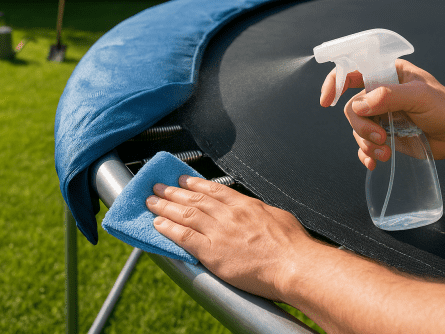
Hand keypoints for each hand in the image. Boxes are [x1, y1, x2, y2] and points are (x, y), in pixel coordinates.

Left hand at [145, 176, 316, 301]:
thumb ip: (261, 212)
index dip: (194, 184)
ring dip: (165, 207)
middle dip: (173, 192)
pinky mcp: (212, 252)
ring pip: (185, 214)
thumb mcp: (278, 216)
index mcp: (245, 205)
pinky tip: (157, 224)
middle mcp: (228, 214)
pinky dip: (169, 229)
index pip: (213, 190)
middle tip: (158, 187)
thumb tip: (256, 211)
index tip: (181, 180)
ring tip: (151, 202)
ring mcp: (219, 232)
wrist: (293, 264)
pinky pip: (184, 237)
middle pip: (194, 200)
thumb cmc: (292, 245)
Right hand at [320, 59, 444, 169]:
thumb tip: (359, 107)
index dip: (334, 84)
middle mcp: (379, 94)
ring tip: (386, 154)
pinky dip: (366, 155)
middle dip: (362, 127)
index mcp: (385, 74)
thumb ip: (389, 97)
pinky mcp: (384, 135)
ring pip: (356, 129)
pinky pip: (363, 145)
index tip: (327, 101)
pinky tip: (375, 163)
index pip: (351, 72)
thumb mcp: (419, 96)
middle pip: (352, 109)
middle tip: (380, 138)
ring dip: (367, 144)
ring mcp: (380, 116)